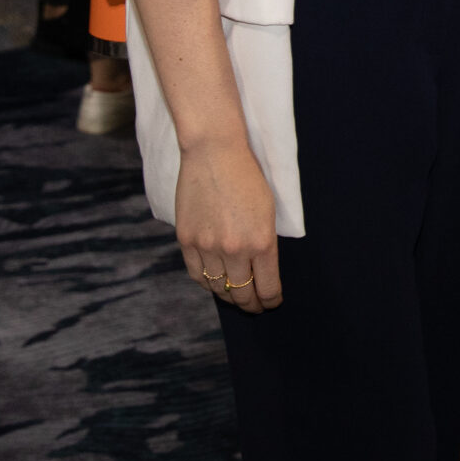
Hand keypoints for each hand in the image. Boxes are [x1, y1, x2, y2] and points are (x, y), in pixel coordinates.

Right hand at [176, 140, 282, 311]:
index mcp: (262, 242)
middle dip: (251, 304)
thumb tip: (262, 274)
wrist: (215, 153)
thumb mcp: (269, 213)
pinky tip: (215, 284)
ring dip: (228, 297)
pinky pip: (196, 275)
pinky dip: (207, 284)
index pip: (268, 288)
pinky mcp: (186, 240)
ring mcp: (208, 246)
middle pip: (242, 293)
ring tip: (235, 298)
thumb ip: (265, 245)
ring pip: (218, 288)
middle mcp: (235, 249)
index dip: (271, 301)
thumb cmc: (248, 179)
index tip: (272, 304)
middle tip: (255, 307)